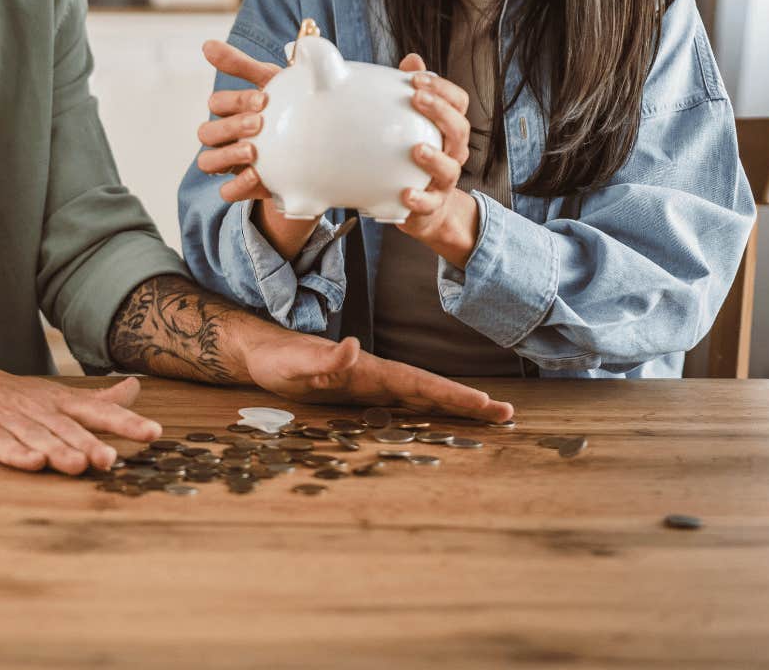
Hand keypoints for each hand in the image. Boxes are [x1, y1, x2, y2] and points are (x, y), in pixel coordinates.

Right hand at [0, 369, 160, 474]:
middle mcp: (39, 411)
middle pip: (68, 429)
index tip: (153, 433)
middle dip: (90, 444)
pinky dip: (16, 454)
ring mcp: (9, 421)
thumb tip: (136, 388)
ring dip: (58, 451)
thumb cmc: (13, 397)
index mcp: (59, 403)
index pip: (98, 411)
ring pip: (38, 438)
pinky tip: (31, 463)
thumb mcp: (58, 395)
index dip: (125, 422)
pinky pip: (0, 445)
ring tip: (79, 465)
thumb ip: (98, 400)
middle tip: (111, 459)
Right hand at [194, 40, 275, 201]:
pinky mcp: (244, 186)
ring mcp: (232, 163)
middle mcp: (226, 136)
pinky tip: (257, 175)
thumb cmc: (288, 106)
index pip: (218, 103)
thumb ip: (242, 65)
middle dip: (231, 127)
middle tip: (259, 123)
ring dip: (227, 155)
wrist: (319, 146)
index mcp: (231, 110)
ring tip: (254, 151)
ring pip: (208, 162)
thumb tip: (206, 45)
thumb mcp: (271, 82)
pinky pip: (226, 191)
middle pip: (207, 132)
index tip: (264, 100)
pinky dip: (237, 185)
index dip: (235, 101)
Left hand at [244, 329, 514, 423]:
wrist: (261, 352)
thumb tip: (352, 345)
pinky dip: (426, 411)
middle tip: (507, 415)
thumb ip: (323, 359)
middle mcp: (376, 375)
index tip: (485, 403)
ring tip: (488, 417)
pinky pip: (401, 405)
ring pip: (420, 397)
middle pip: (429, 389)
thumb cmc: (276, 359)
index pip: (418, 382)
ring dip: (453, 407)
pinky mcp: (361, 394)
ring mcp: (371, 385)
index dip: (452, 394)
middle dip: (467, 403)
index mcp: (369, 370)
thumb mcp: (294, 363)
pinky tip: (440, 422)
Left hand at [393, 53, 480, 266]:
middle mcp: (453, 153)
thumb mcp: (414, 124)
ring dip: (435, 157)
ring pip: (450, 168)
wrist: (425, 209)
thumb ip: (414, 93)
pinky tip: (406, 192)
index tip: (416, 78)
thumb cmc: (416, 160)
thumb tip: (411, 59)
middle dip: (440, 112)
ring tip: (417, 149)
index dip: (442, 88)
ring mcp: (444, 181)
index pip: (458, 103)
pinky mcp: (430, 206)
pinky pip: (429, 203)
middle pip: (459, 130)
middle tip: (417, 98)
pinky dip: (419, 198)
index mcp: (450, 130)